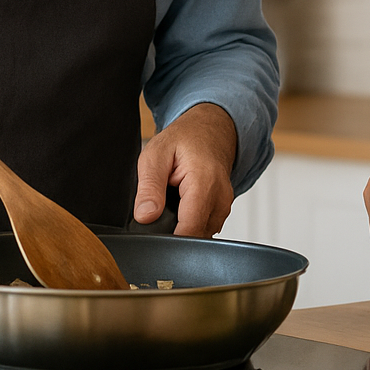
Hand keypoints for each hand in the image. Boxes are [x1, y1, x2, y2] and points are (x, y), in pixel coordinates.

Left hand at [134, 102, 236, 236]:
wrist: (209, 129)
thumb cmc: (184, 139)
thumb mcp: (155, 154)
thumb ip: (149, 188)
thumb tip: (145, 217)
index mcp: (204, 183)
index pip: (189, 231)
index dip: (168, 240)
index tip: (152, 235)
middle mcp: (220, 197)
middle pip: (194, 237)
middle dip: (173, 232)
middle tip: (159, 210)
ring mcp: (224, 206)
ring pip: (199, 235)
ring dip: (182, 227)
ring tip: (172, 204)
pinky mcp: (222, 211)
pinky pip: (204, 228)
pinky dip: (190, 222)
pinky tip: (182, 206)